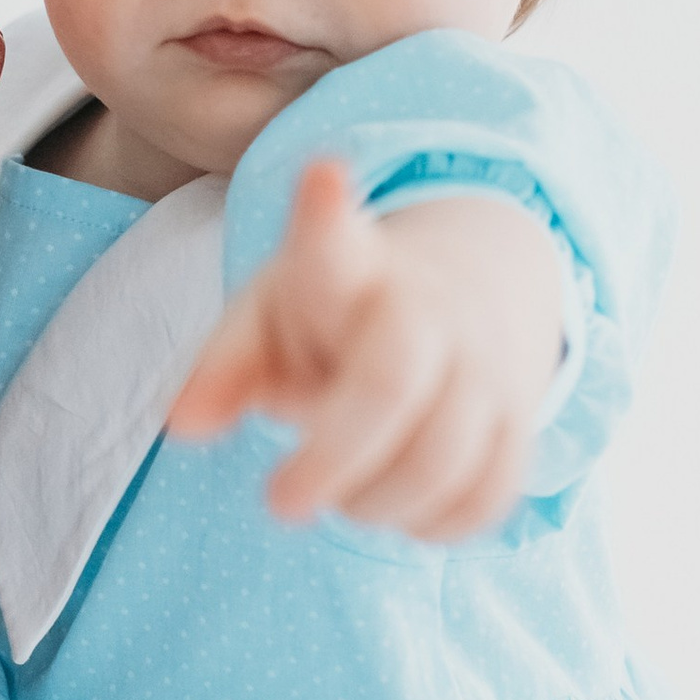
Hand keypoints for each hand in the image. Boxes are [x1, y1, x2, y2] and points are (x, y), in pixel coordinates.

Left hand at [167, 163, 564, 538]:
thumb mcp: (268, 315)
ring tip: (343, 493)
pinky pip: (484, 498)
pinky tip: (398, 505)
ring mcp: (482, 365)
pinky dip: (432, 524)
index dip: (326, 213)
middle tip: (279, 502)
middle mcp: (427, 309)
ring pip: (441, 460)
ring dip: (376, 502)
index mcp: (349, 269)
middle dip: (332, 458)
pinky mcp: (517, 422)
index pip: (334, 240)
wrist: (455, 302)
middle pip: (390, 385)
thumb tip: (183, 426)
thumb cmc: (333, 316)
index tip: (321, 175)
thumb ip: (223, 363)